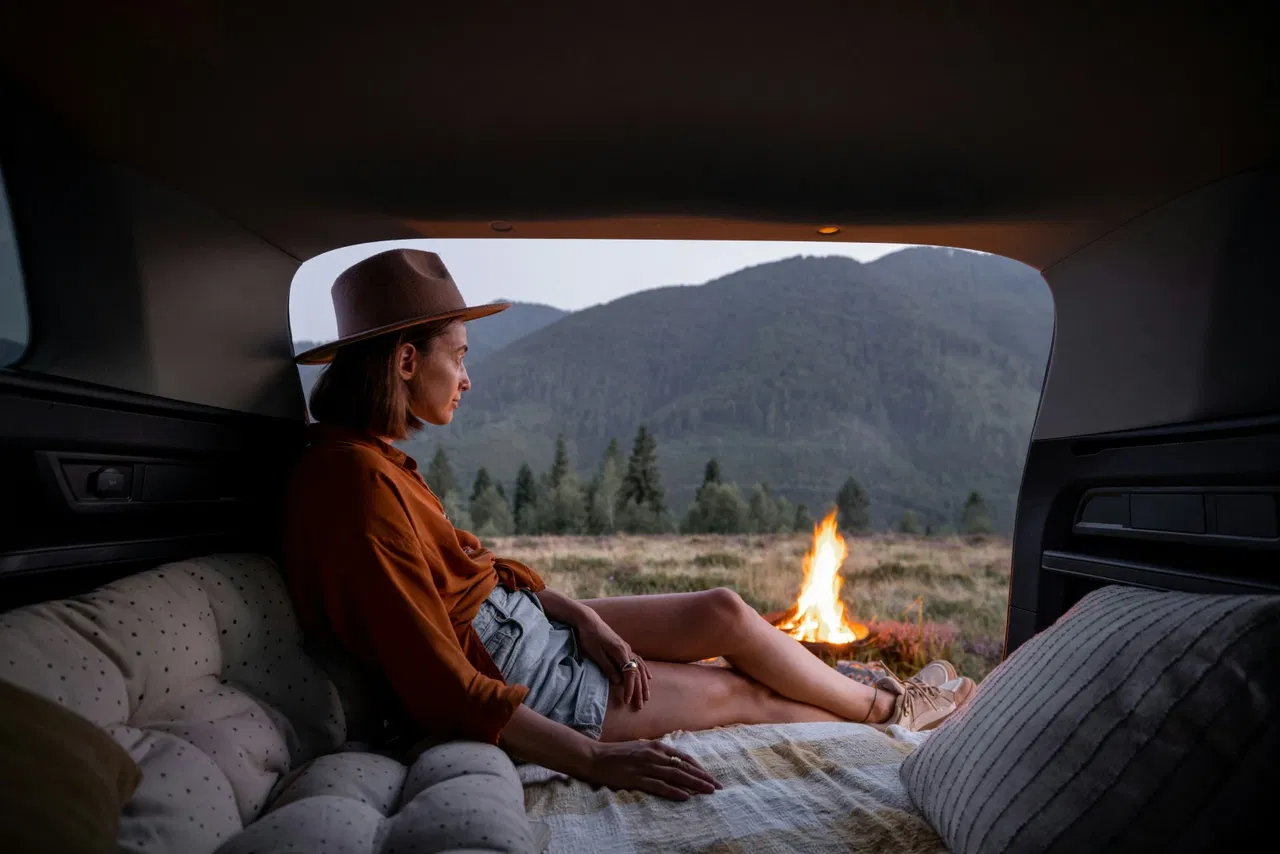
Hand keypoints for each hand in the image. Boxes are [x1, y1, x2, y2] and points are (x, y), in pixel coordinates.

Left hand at [575, 613, 651, 708]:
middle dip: (639, 690)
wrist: (589, 621)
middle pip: (637, 673)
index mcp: (620, 651)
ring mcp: (627, 648)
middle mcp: (627, 650)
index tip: (627, 701)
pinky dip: (644, 671)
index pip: (629, 674)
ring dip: (644, 683)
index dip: (630, 688)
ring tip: (646, 696)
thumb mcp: (595, 653)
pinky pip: (639, 661)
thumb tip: (618, 682)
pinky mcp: (624, 648)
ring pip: (640, 668)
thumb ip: (607, 667)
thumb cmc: (589, 636)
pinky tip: (649, 678)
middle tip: (640, 705)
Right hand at [583, 740, 721, 800]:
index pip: (683, 758)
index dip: (699, 768)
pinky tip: (686, 796)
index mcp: (656, 746)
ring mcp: (646, 767)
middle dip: (703, 777)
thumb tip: (673, 761)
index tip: (710, 776)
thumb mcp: (641, 748)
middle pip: (684, 767)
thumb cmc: (617, 753)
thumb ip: (657, 753)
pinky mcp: (637, 779)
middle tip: (718, 786)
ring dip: (695, 784)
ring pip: (676, 776)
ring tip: (709, 791)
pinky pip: (660, 786)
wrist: (595, 757)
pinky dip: (674, 791)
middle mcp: (654, 755)